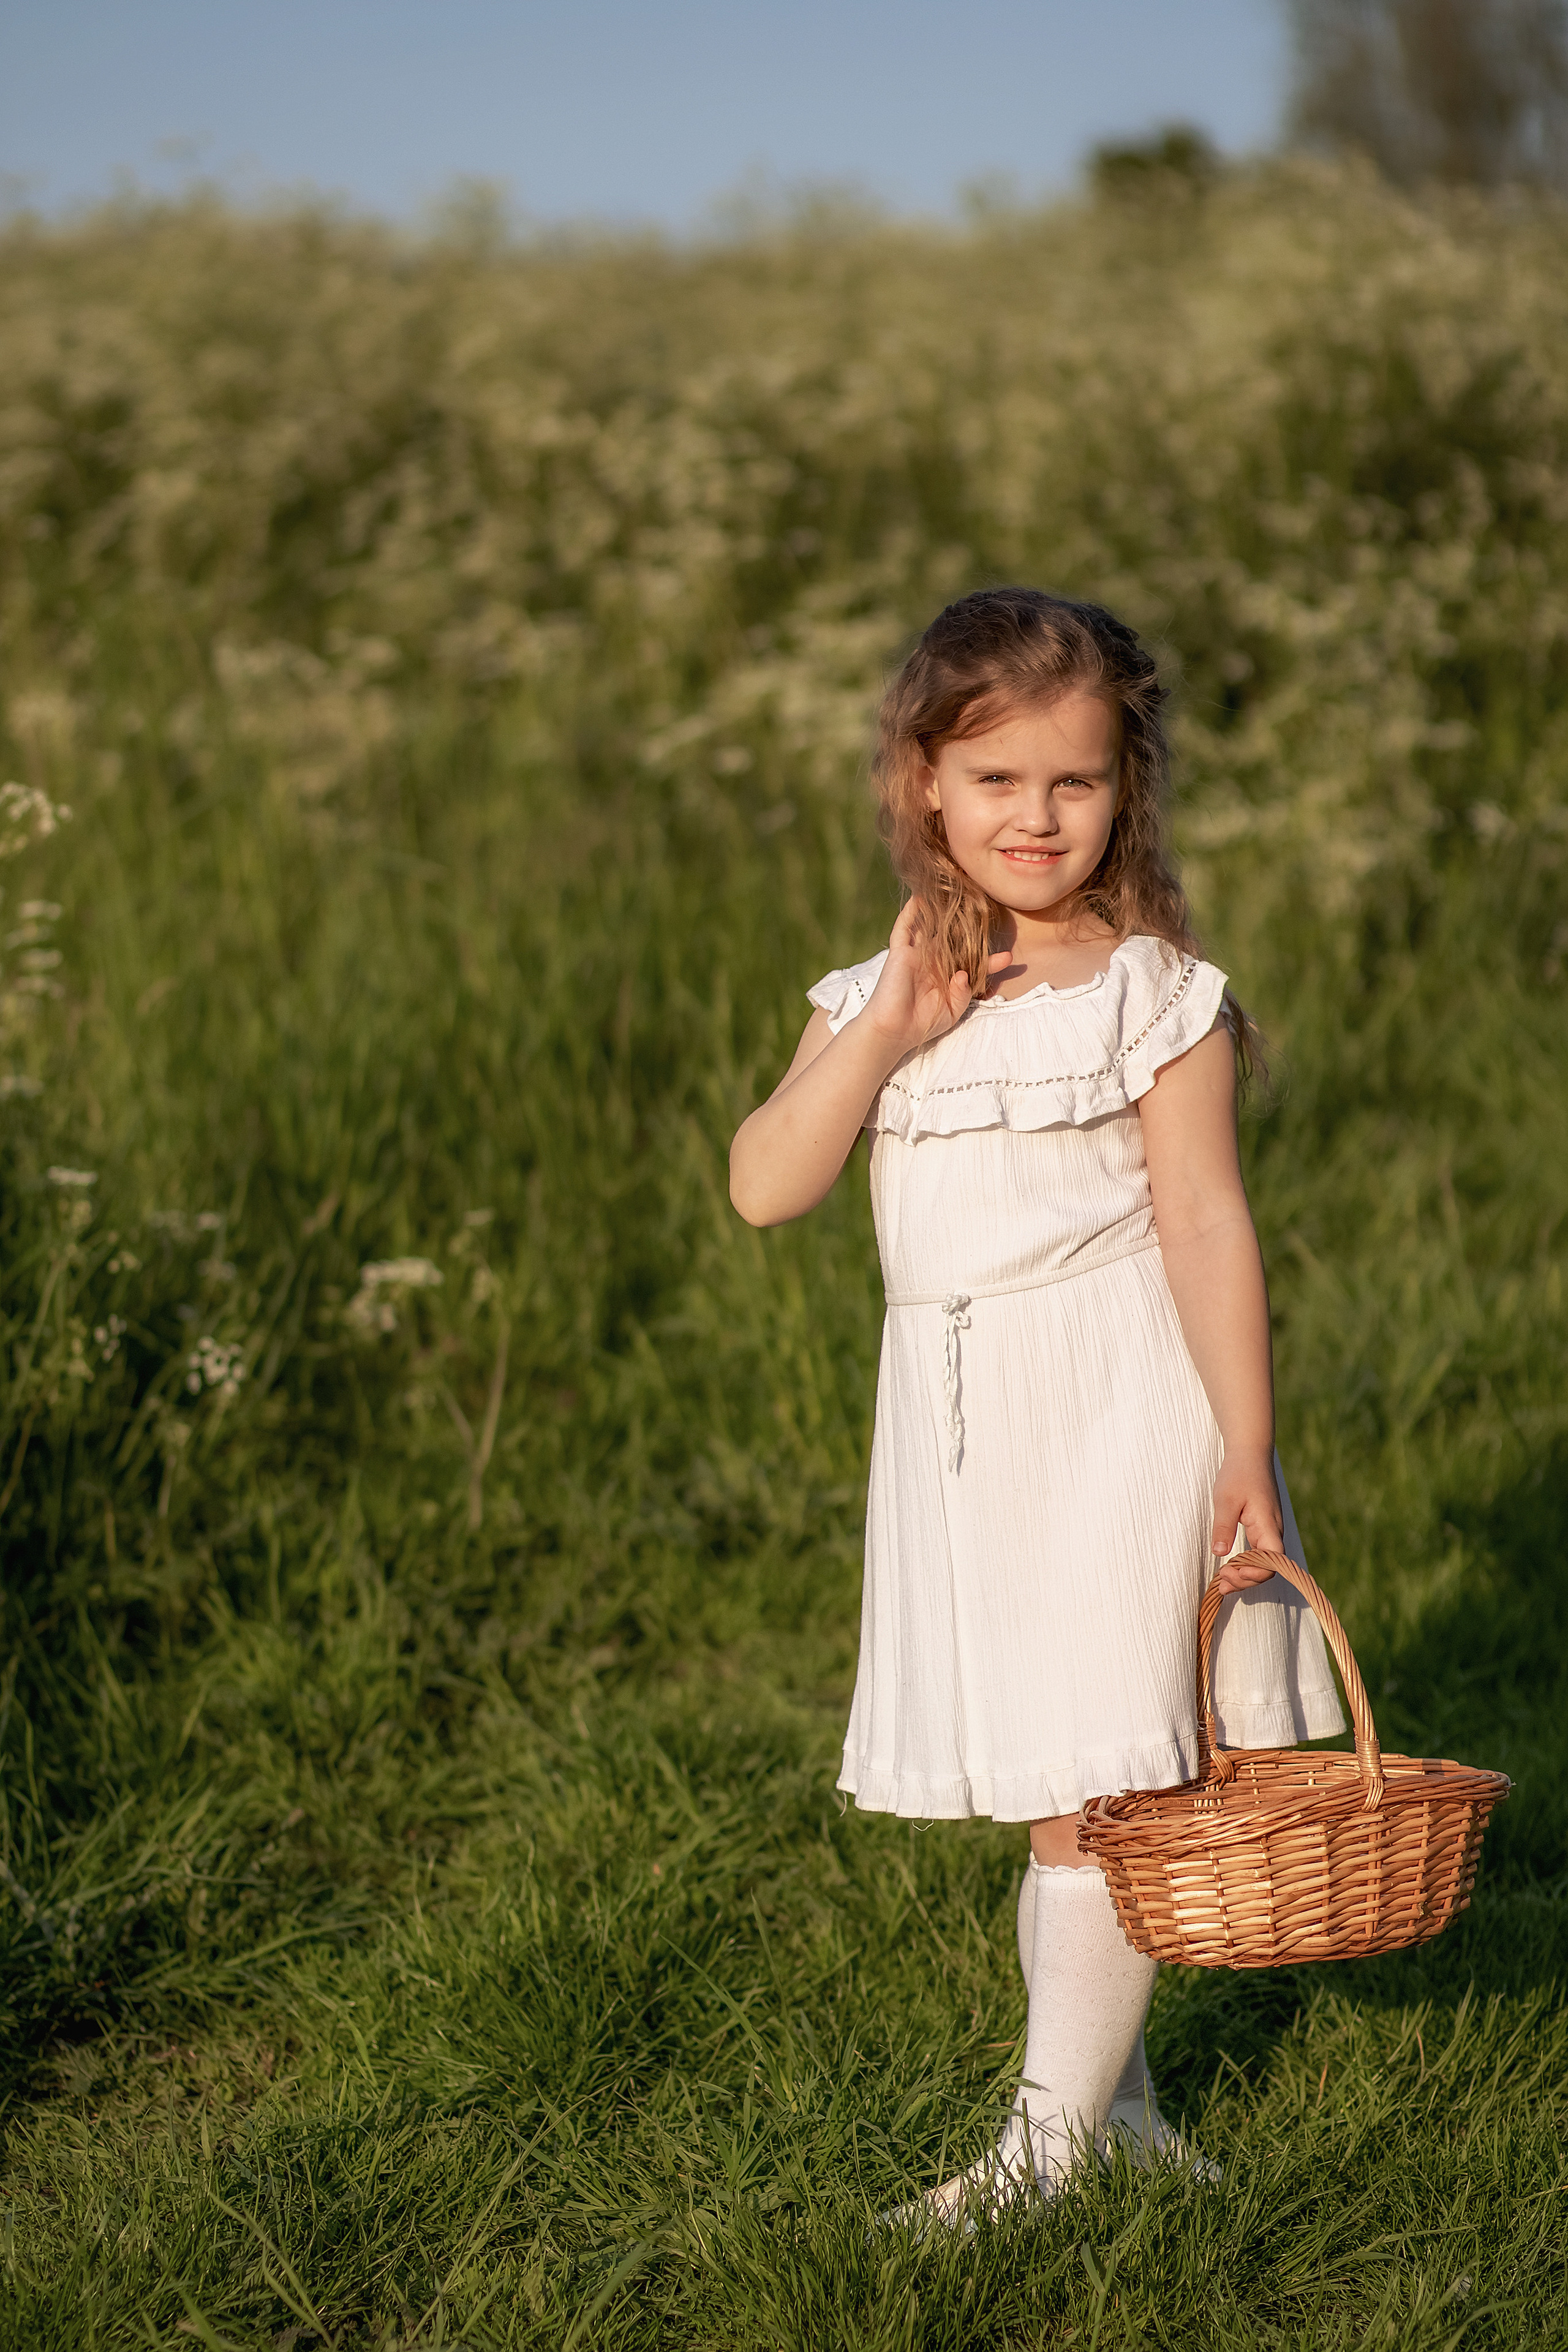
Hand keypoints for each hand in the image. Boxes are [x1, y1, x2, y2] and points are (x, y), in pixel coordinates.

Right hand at [865, 899, 1010, 1057]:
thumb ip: (963, 992)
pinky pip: (904, 929)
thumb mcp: (953, 1010)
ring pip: (929, 927)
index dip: (989, 960)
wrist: (894, 1031)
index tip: (1008, 958)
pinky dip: (910, 913)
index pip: (972, 962)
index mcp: (948, 976)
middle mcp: (934, 962)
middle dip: (967, 927)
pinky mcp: (900, 953)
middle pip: (953, 938)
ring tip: (953, 894)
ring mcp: (917, 955)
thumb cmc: (923, 1024)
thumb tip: (965, 973)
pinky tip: (920, 898)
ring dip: (939, 912)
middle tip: (982, 911)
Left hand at [1209, 1448, 1284, 1591]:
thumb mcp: (1225, 1499)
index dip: (1255, 1574)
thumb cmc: (1239, 1473)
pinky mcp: (1262, 1528)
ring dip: (1244, 1575)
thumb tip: (1220, 1553)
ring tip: (1222, 1582)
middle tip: (1221, 1583)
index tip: (1230, 1572)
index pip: (1272, 1561)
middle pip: (1268, 1567)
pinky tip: (1229, 1567)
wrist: (1250, 1454)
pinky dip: (1245, 1563)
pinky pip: (1259, 1552)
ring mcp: (1269, 1530)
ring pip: (1263, 1562)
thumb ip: (1223, 1526)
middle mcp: (1273, 1531)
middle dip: (1246, 1580)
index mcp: (1268, 1525)